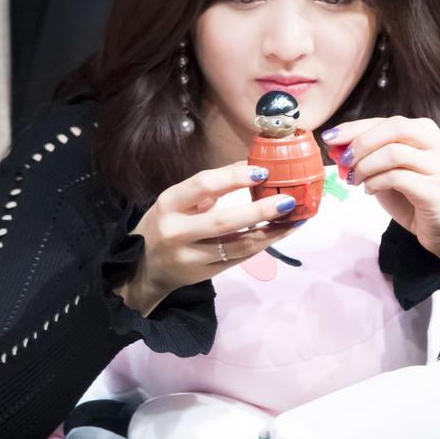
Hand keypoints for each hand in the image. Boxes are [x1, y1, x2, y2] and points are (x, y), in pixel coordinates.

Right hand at [120, 163, 299, 314]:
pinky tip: (279, 232)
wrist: (145, 267)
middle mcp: (177, 232)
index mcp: (169, 204)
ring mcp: (191, 257)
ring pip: (238, 245)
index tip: (262, 172)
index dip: (234, 178)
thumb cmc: (167, 222)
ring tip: (295, 218)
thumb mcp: (179, 199)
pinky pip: (240, 258)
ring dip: (271, 232)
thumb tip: (252, 165)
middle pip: (224, 221)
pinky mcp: (205, 274)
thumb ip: (212, 184)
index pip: (202, 186)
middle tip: (288, 200)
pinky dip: (263, 244)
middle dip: (260, 210)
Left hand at [323, 116, 439, 264]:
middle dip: (361, 142)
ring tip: (355, 179)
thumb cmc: (412, 194)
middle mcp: (438, 142)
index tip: (329, 138)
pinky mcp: (435, 189)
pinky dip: (376, 182)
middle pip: (394, 128)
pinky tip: (369, 191)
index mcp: (426, 130)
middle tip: (343, 160)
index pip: (386, 120)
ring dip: (366, 166)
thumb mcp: (385, 168)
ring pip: (394, 153)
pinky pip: (397, 177)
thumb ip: (365, 153)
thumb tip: (334, 144)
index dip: (355, 127)